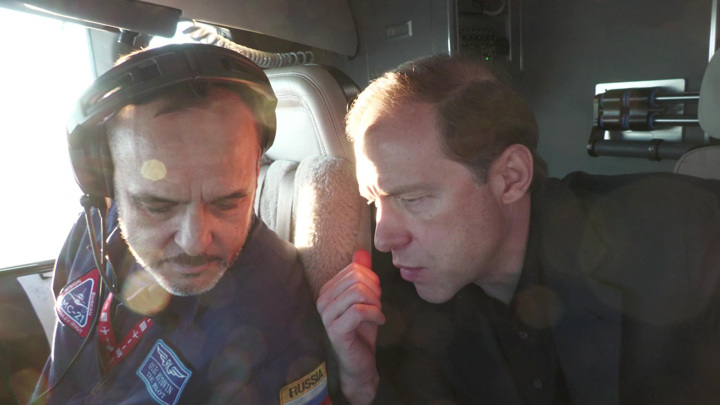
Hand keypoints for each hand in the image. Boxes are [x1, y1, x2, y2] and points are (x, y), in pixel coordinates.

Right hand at [317, 250, 384, 404]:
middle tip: (378, 304)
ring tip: (377, 312)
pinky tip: (380, 321)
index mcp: (327, 290)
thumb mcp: (365, 299)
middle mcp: (322, 300)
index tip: (376, 295)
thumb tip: (361, 252)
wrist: (360, 362)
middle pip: (356, 278)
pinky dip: (376, 314)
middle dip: (375, 290)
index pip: (354, 269)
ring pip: (357, 292)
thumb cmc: (362, 330)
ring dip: (375, 302)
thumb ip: (362, 276)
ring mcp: (326, 316)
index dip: (372, 279)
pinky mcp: (335, 330)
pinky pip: (359, 311)